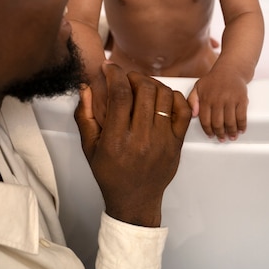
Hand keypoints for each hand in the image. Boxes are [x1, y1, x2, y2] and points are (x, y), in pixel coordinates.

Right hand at [74, 62, 190, 226]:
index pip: (120, 95)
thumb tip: (85, 87)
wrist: (135, 201)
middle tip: (127, 78)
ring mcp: (164, 140)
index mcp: (117, 140)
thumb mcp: (90, 147)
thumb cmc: (110, 173)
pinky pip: (183, 110)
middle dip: (134, 76)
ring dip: (153, 84)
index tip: (110, 67)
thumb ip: (85, 116)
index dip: (115, 74)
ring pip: (164, 96)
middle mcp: (142, 138)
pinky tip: (162, 98)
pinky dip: (174, 97)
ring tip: (143, 87)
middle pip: (145, 90)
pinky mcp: (178, 143)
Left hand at [188, 70, 247, 140]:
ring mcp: (230, 100)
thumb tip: (193, 114)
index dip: (208, 130)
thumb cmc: (214, 80)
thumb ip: (192, 100)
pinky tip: (241, 130)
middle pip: (218, 123)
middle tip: (222, 138)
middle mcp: (218, 100)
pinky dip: (242, 125)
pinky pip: (242, 116)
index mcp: (206, 98)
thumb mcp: (198, 87)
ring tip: (232, 136)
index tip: (211, 135)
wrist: (231, 69)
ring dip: (231, 132)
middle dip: (220, 134)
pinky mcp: (242, 99)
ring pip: (230, 122)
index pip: (205, 120)